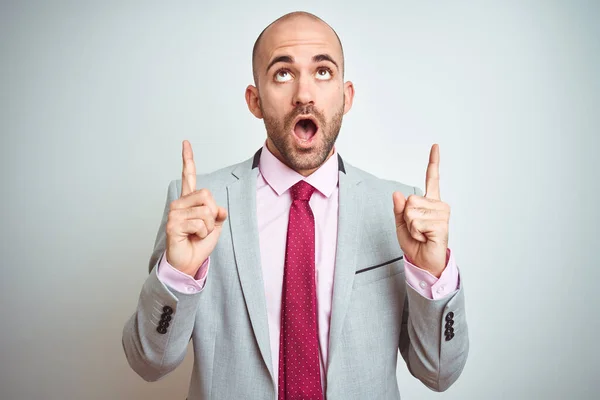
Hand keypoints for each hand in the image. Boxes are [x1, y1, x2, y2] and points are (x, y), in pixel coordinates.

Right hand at [165, 140, 227, 276]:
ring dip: (208, 227)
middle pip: (206, 195)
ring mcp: (174, 212)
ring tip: (197, 234)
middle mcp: (179, 203)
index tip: (185, 143)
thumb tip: (218, 209)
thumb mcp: (216, 226)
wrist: (188, 262)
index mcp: (189, 201)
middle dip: (213, 214)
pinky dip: (202, 234)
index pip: (188, 176)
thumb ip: (218, 213)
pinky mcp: (173, 223)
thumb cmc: (198, 243)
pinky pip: (200, 224)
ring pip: (205, 211)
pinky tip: (191, 238)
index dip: (187, 159)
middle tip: (204, 227)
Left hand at [393, 144, 449, 277]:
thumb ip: (399, 209)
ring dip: (411, 225)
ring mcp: (442, 214)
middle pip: (410, 199)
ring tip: (421, 234)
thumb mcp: (401, 224)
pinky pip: (416, 222)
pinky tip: (425, 237)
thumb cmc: (416, 243)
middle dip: (406, 216)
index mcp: (429, 202)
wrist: (424, 262)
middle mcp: (438, 205)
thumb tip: (397, 194)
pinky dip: (415, 232)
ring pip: (411, 210)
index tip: (435, 146)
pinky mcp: (441, 224)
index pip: (432, 178)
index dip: (433, 162)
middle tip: (417, 229)